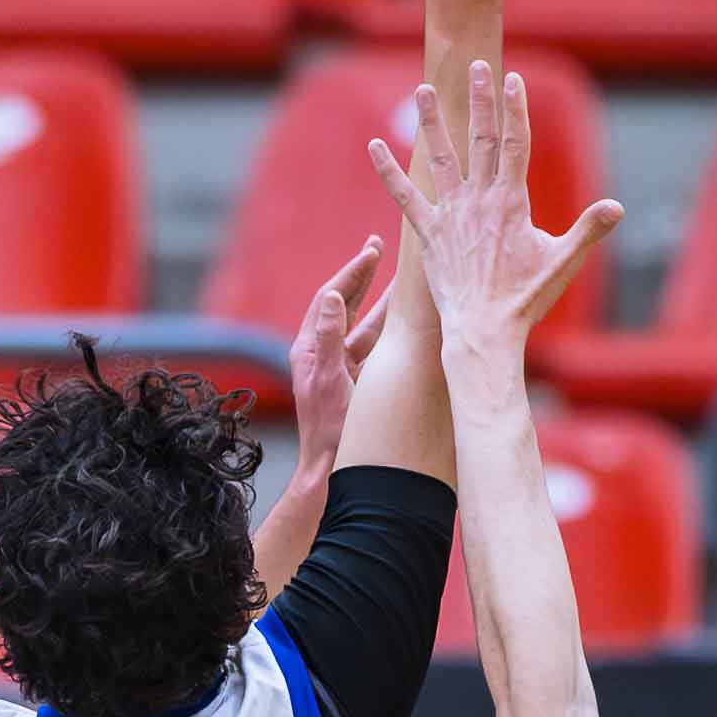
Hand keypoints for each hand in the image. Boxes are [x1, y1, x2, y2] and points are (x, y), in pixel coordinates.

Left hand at [288, 236, 389, 481]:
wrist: (331, 470)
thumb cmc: (330, 432)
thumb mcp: (330, 380)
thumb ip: (330, 337)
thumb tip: (330, 295)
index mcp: (309, 349)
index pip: (331, 298)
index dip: (353, 272)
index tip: (373, 250)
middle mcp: (322, 353)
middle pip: (344, 304)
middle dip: (363, 276)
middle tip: (378, 246)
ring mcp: (340, 367)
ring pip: (364, 324)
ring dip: (382, 300)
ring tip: (401, 276)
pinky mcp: (355, 381)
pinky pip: (374, 346)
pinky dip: (390, 330)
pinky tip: (407, 318)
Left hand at [368, 62, 620, 360]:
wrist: (483, 333)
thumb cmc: (525, 300)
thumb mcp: (563, 262)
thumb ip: (588, 230)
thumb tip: (617, 207)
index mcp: (512, 201)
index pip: (515, 143)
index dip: (514, 109)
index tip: (512, 79)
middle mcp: (479, 200)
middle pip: (480, 139)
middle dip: (479, 100)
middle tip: (474, 66)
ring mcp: (451, 215)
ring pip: (440, 158)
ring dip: (431, 122)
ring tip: (423, 89)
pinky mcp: (429, 234)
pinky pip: (405, 196)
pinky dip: (388, 170)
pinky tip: (373, 146)